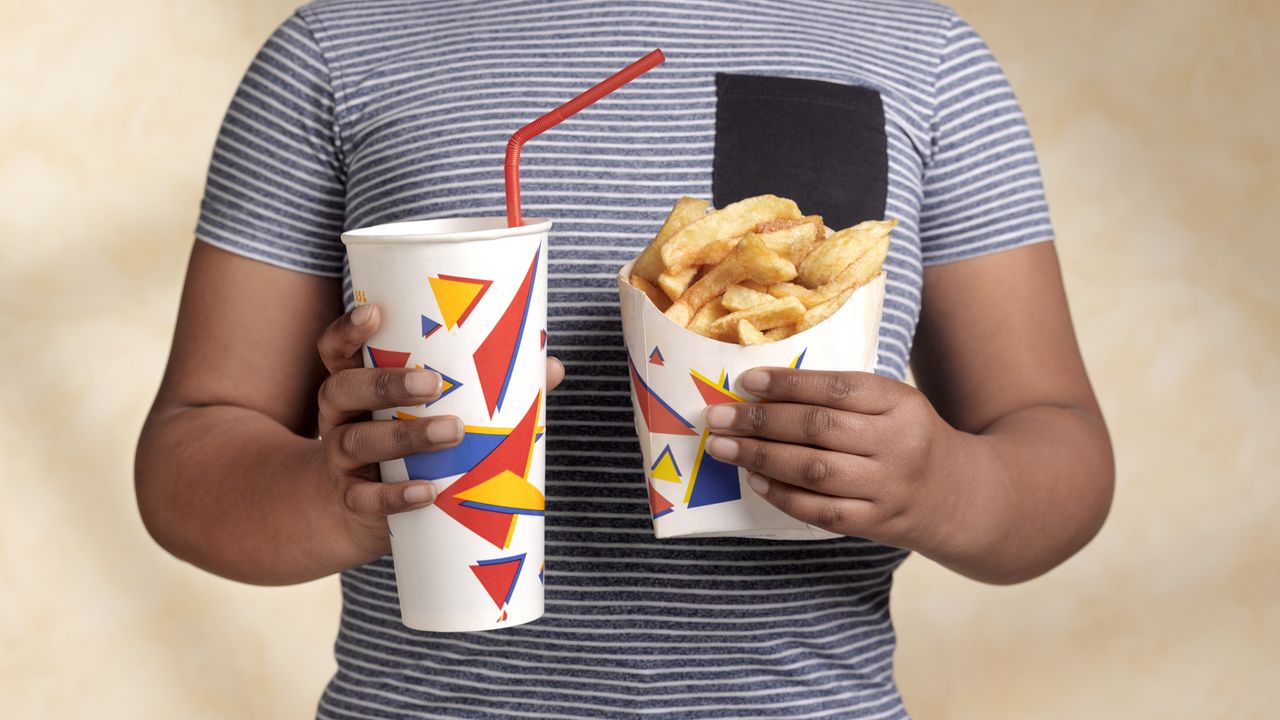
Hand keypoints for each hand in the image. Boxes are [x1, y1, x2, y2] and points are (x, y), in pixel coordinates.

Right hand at [316, 304, 564, 561]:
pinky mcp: (352, 503)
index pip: (336, 350)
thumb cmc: (403, 446)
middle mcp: (340, 417)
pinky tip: (428, 491)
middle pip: (342, 389)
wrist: (350, 514)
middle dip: (386, 383)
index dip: (348, 330)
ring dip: (405, 436)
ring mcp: (340, 461)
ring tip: (452, 431)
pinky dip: (397, 496)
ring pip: (356, 441)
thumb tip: (551, 367)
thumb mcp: (427, 413)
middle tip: (433, 382)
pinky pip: (366, 499)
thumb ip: (486, 389)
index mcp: (357, 385)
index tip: (375, 313)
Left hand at [703, 367, 959, 552]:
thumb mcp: (894, 405)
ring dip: (761, 457)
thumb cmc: (910, 439)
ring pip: (813, 470)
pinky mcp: (875, 523)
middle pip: (818, 428)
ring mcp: (887, 488)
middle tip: (718, 418)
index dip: (787, 384)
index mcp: (901, 403)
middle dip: (760, 421)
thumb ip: (841, 397)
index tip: (745, 381)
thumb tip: (762, 391)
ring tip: (724, 448)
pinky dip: (782, 495)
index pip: (836, 388)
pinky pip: (820, 510)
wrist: (959, 496)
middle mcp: (897, 445)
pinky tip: (755, 480)